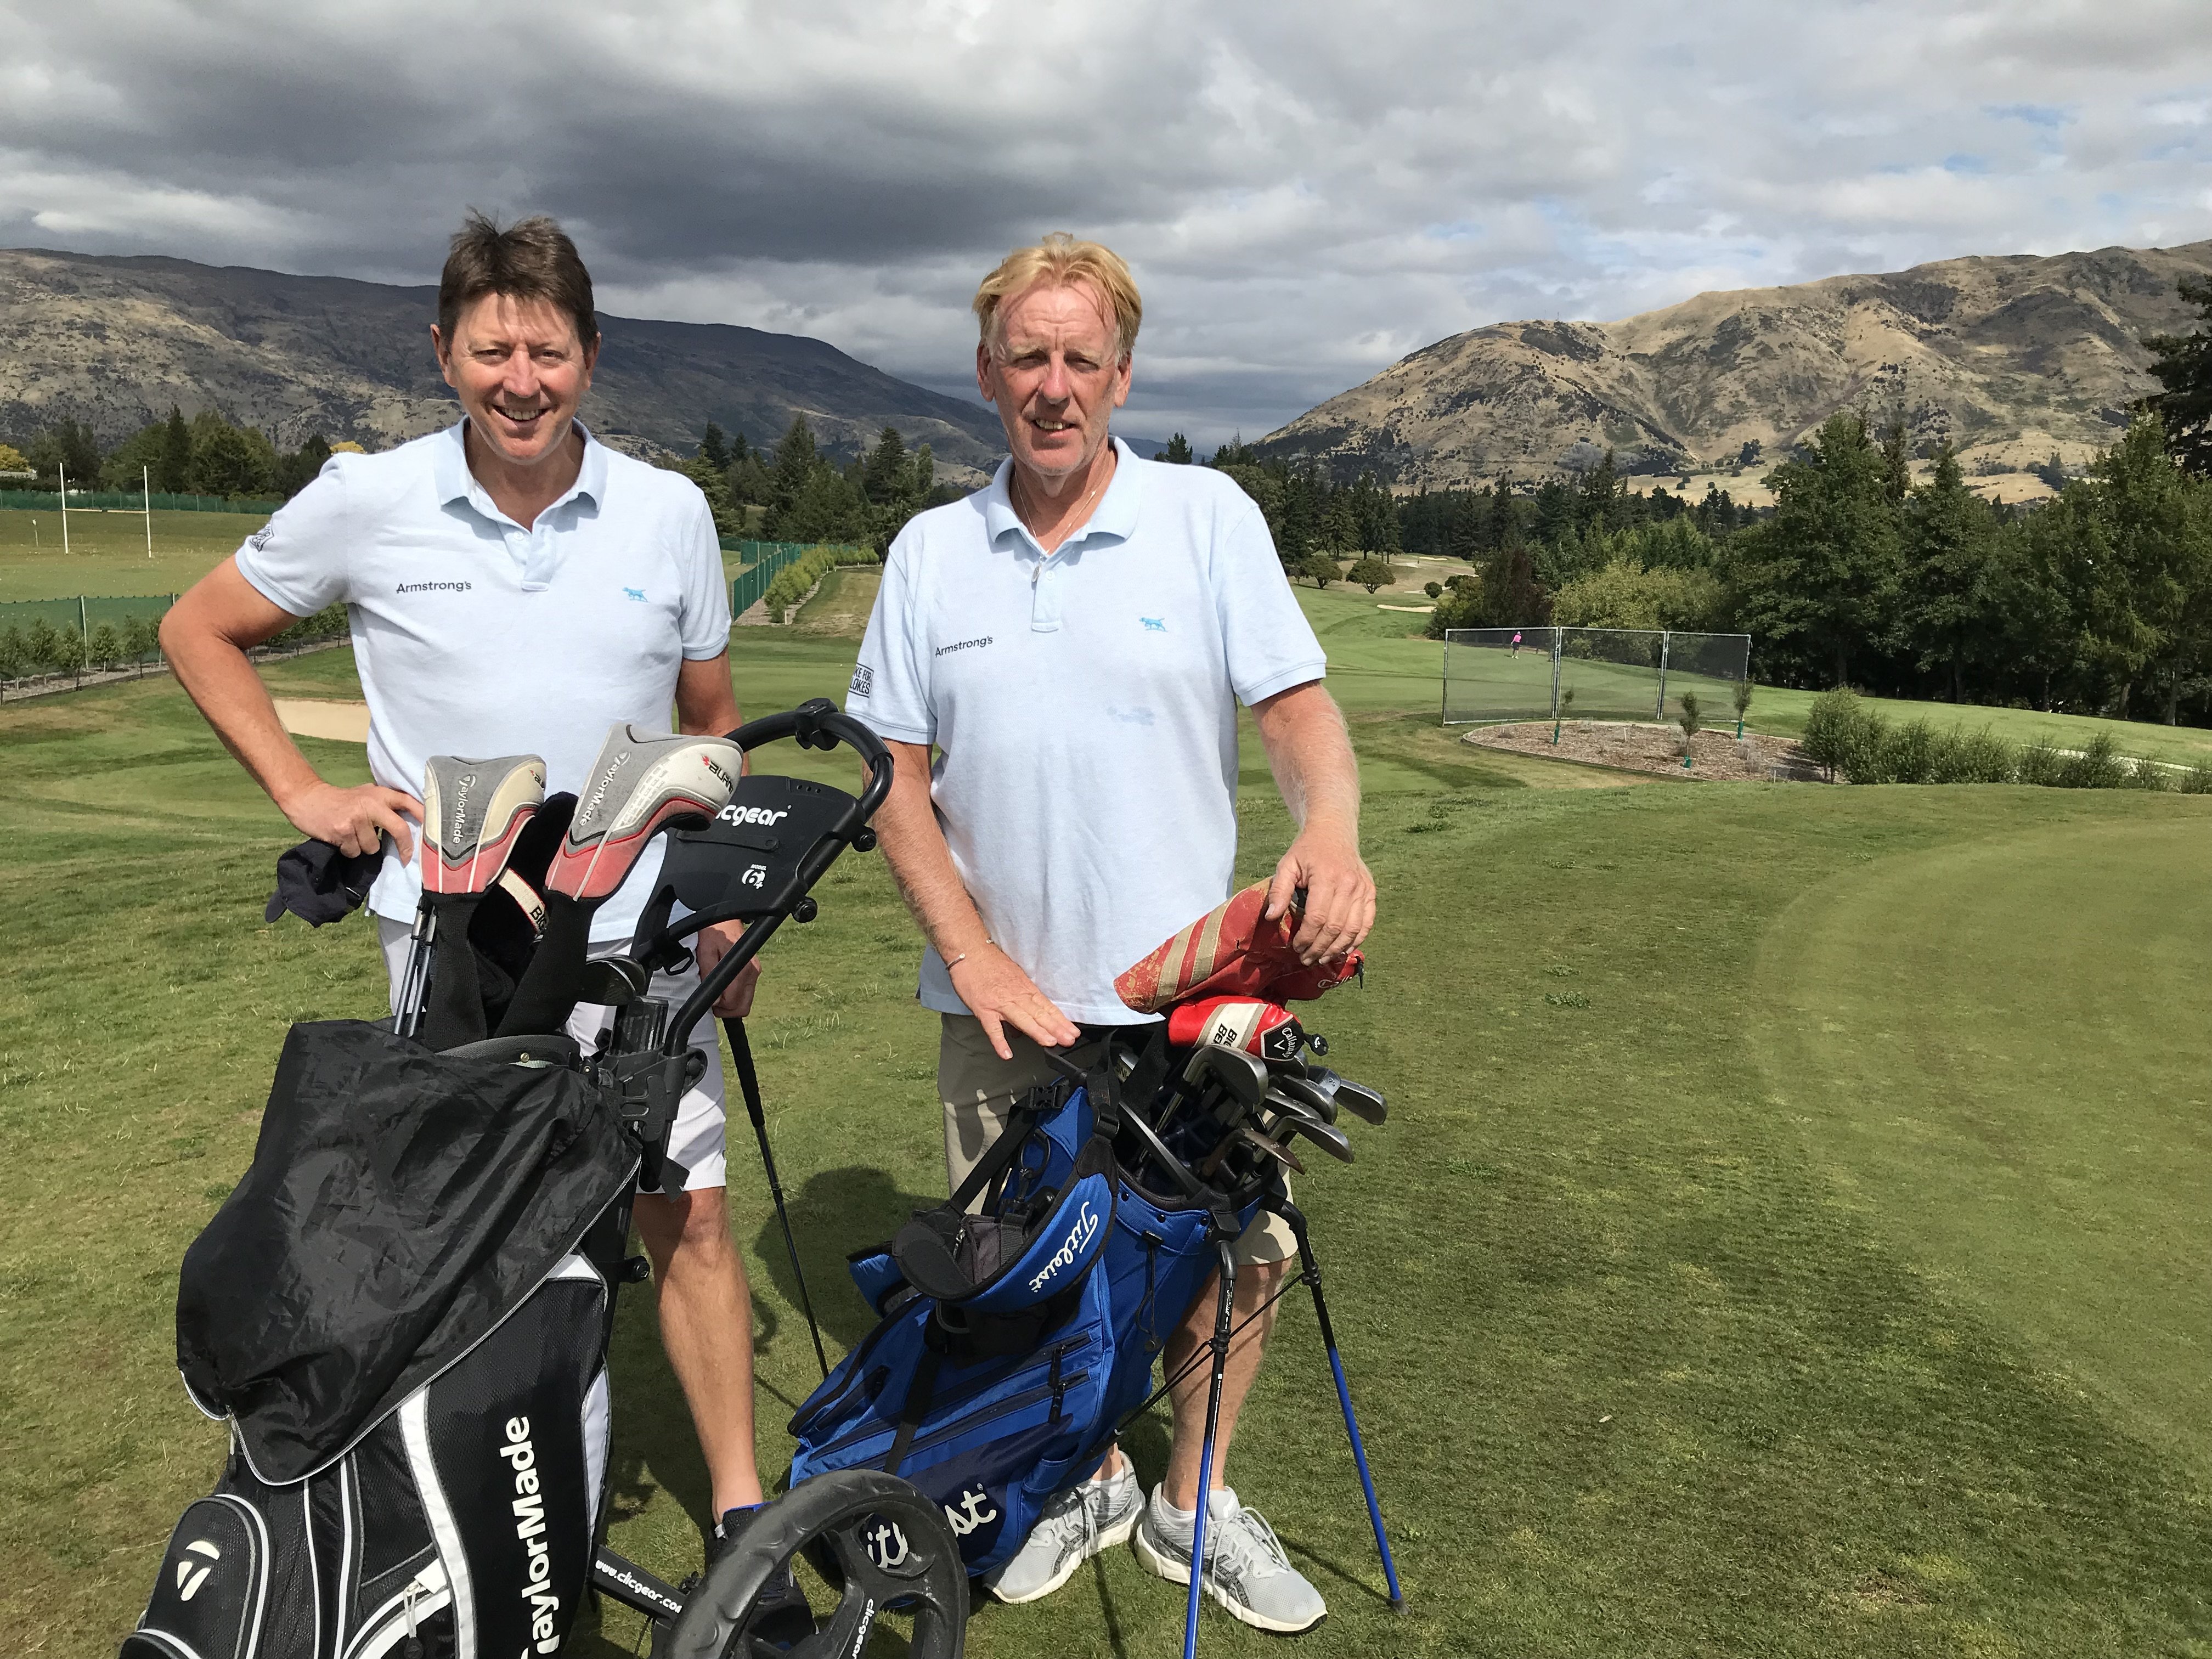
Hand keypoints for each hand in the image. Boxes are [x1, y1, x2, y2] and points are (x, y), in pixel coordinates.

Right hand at [283, 779, 420, 861]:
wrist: (307, 798)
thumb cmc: (340, 800)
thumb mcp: (365, 794)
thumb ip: (384, 805)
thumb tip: (410, 824)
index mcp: (379, 794)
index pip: (408, 802)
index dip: (424, 816)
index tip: (433, 833)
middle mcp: (370, 804)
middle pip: (399, 829)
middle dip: (405, 847)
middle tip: (406, 858)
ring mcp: (356, 818)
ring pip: (373, 847)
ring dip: (364, 847)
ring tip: (352, 836)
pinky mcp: (342, 832)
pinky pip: (355, 852)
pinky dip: (349, 850)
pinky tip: (340, 839)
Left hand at [693, 920, 762, 1018]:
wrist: (725, 919)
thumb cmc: (714, 932)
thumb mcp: (705, 952)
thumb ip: (710, 976)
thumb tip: (714, 1000)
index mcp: (742, 968)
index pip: (733, 1003)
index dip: (719, 1006)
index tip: (709, 998)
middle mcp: (752, 972)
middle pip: (743, 1008)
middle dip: (726, 1008)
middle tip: (713, 998)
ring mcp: (755, 972)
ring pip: (746, 1002)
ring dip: (731, 1002)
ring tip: (717, 990)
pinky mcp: (755, 971)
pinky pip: (747, 993)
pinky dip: (736, 995)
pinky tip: (725, 985)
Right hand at [947, 943, 1079, 1058]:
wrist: (970, 952)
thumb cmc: (990, 964)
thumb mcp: (1012, 979)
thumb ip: (1019, 1003)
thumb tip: (1022, 1028)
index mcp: (1025, 989)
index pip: (1047, 1007)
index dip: (1061, 1021)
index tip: (1072, 1032)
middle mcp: (1016, 997)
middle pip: (1039, 1014)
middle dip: (1056, 1028)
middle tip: (1068, 1040)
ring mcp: (1000, 1003)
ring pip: (1022, 1019)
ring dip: (1037, 1032)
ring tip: (1049, 1043)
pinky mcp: (983, 1008)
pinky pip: (992, 1028)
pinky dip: (999, 1041)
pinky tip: (1006, 1053)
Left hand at [1265, 828, 1375, 965]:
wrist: (1334, 832)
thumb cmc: (1307, 850)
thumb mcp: (1287, 864)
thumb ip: (1279, 890)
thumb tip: (1271, 917)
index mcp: (1327, 877)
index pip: (1318, 918)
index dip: (1307, 938)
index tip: (1296, 948)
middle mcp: (1349, 884)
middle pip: (1335, 927)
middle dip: (1319, 948)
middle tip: (1306, 959)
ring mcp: (1363, 889)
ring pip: (1353, 929)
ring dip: (1337, 949)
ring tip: (1322, 959)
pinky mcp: (1370, 892)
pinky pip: (1367, 923)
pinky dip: (1356, 940)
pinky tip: (1343, 950)